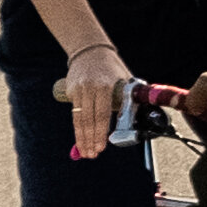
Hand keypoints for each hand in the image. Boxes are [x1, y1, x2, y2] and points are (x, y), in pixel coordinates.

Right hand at [60, 42, 130, 157]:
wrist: (90, 51)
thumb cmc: (113, 70)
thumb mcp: (125, 81)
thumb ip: (128, 101)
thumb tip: (135, 124)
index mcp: (106, 85)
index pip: (102, 113)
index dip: (101, 132)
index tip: (101, 147)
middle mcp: (90, 87)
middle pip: (89, 119)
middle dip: (90, 139)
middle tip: (92, 154)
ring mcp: (78, 89)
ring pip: (79, 118)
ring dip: (82, 137)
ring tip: (85, 152)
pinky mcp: (71, 91)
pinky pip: (75, 113)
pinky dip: (78, 128)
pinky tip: (80, 139)